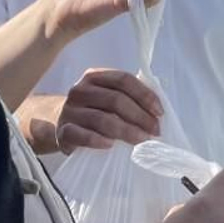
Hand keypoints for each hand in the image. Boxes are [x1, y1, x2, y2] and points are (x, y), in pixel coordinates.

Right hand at [23, 71, 162, 153]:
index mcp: (95, 77)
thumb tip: (158, 111)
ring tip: (141, 140)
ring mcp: (69, 111)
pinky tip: (110, 145)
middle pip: (115, 100)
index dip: (145, 95)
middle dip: (140, 116)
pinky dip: (97, 140)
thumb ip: (130, 98)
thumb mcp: (109, 99)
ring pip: (101, 119)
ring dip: (126, 131)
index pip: (123, 80)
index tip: (160, 113)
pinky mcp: (63, 132)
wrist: (64, 127)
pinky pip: (81, 135)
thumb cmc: (96, 112)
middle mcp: (80, 90)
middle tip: (154, 131)